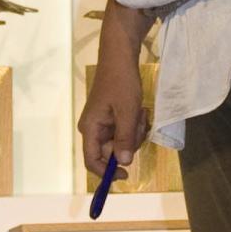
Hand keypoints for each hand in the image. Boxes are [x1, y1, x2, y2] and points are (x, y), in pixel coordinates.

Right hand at [79, 57, 148, 185]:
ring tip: (140, 113)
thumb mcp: (127, 111)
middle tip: (140, 123)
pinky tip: (139, 111)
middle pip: (111, 151)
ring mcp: (103, 123)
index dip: (107, 172)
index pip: (92, 161)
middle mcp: (93, 129)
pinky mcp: (112, 117)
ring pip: (121, 142)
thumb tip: (123, 163)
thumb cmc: (121, 82)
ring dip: (135, 132)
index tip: (126, 174)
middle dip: (129, 142)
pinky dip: (135, 125)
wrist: (120, 57)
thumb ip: (125, 138)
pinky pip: (124, 131)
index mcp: (90, 128)